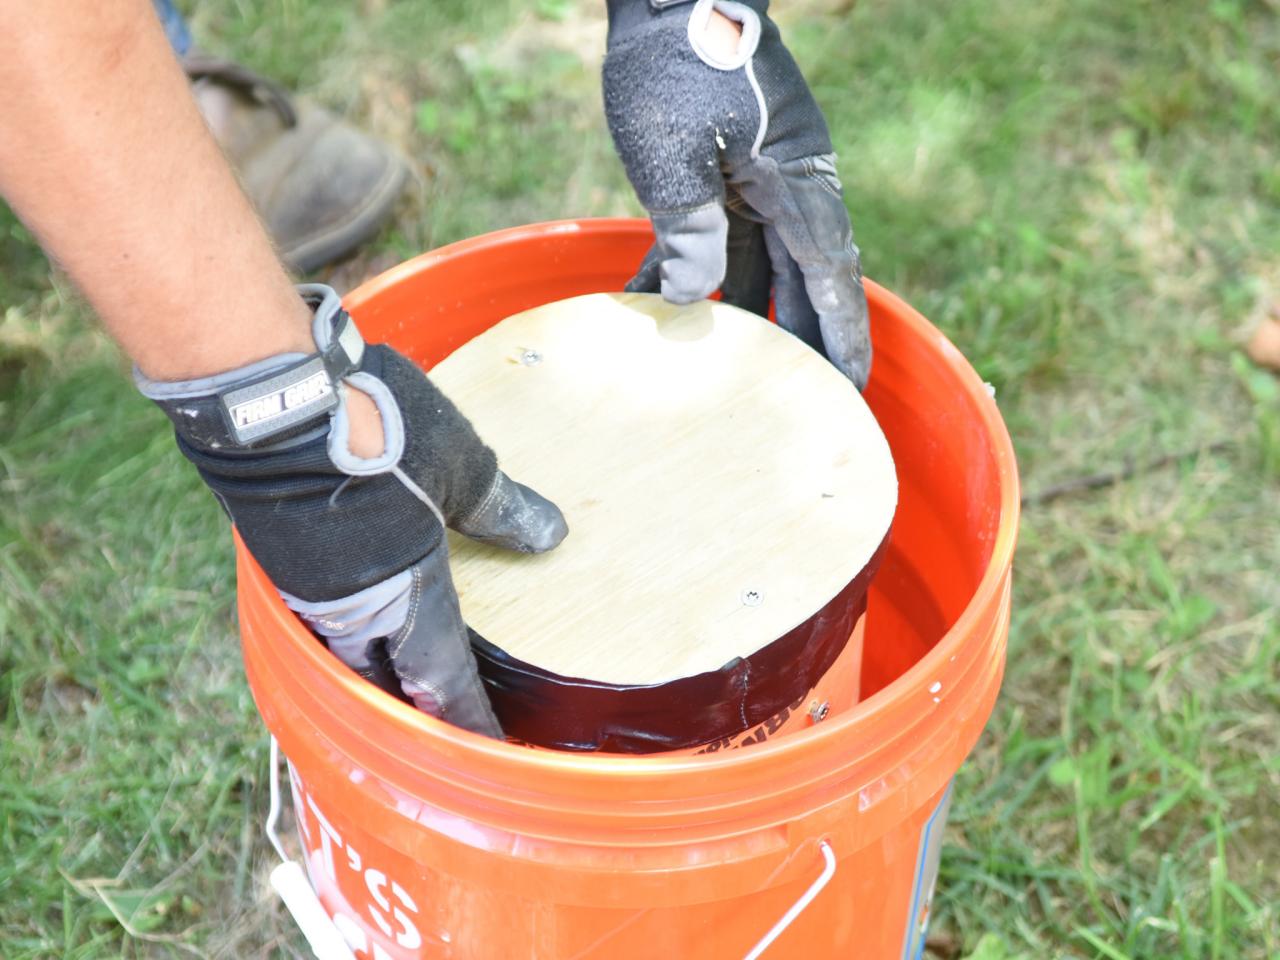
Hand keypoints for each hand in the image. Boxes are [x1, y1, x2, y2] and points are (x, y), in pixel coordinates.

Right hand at [138, 285, 567, 736]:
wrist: (273, 400)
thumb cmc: (377, 429)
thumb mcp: (463, 467)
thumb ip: (503, 510)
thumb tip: (551, 536)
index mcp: (406, 595)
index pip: (444, 678)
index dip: (467, 717)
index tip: (488, 750)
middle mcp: (353, 609)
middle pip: (385, 682)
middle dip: (414, 709)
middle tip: (442, 729)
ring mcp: (309, 588)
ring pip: (348, 653)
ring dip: (376, 672)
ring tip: (400, 684)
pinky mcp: (282, 560)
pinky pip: (321, 618)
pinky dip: (346, 632)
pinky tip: (356, 617)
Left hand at [603, 0, 870, 388]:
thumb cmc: (677, 60)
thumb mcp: (675, 152)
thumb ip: (687, 229)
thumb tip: (685, 298)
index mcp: (795, 181)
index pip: (827, 275)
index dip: (840, 333)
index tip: (851, 386)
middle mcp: (788, 183)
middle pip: (803, 277)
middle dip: (803, 337)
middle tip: (804, 398)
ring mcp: (758, 174)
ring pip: (760, 260)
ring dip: (747, 311)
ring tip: (737, 370)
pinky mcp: (724, 166)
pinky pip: (720, 231)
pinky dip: (697, 266)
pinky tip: (662, 301)